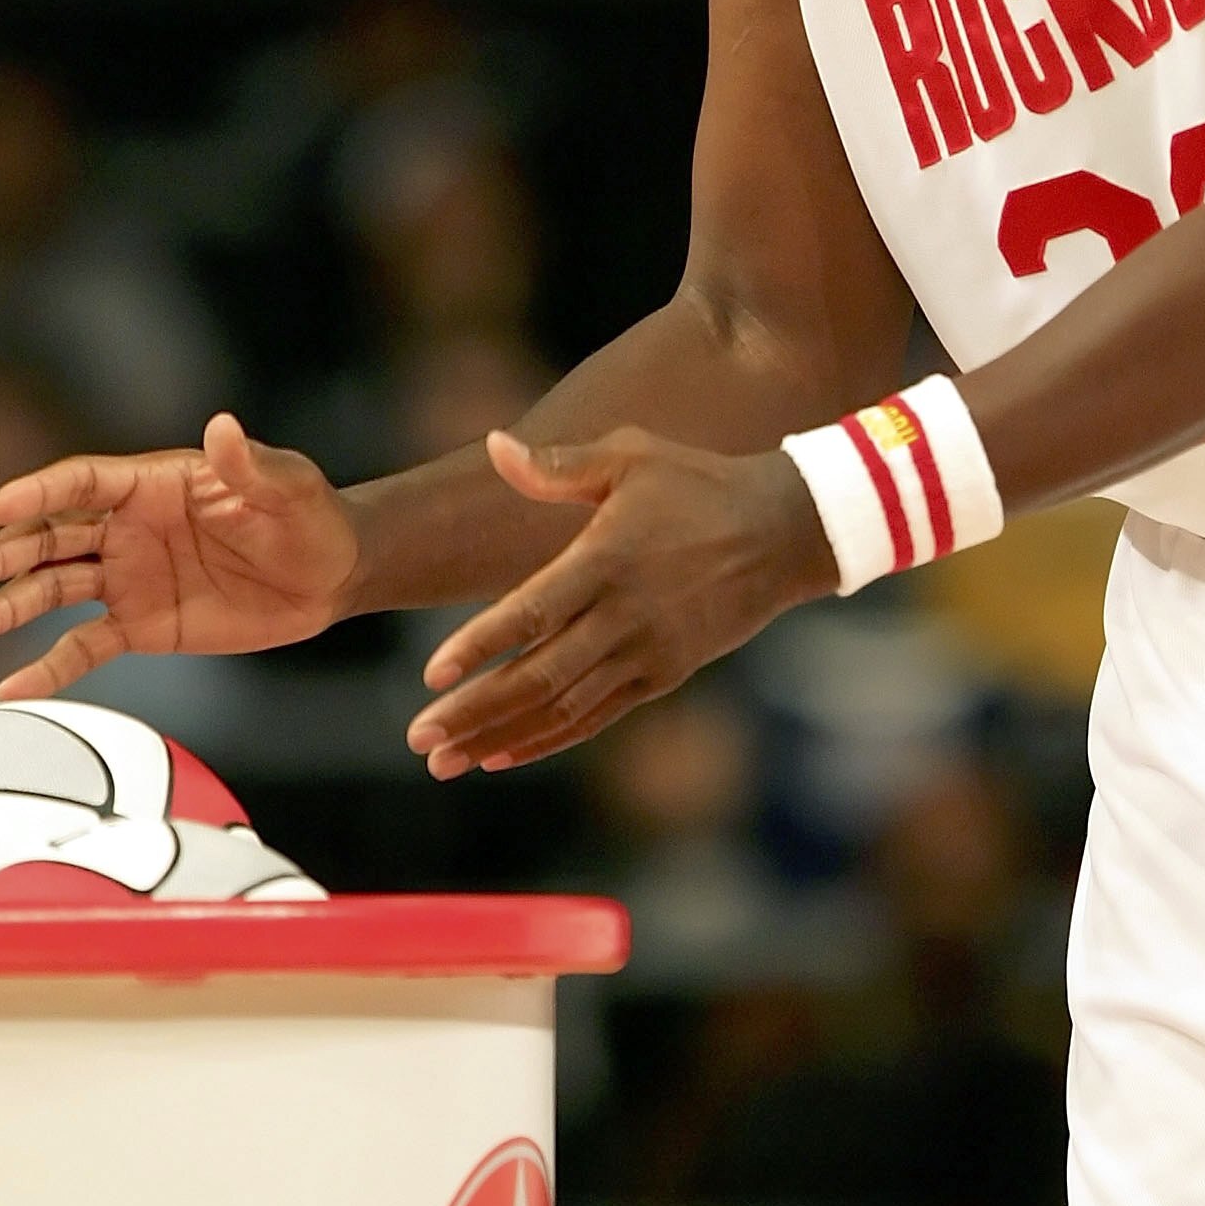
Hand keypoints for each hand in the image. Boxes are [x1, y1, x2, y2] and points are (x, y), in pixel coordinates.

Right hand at [0, 412, 360, 697]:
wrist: (330, 576)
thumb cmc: (310, 517)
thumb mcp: (289, 488)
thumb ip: (251, 465)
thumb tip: (223, 427)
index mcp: (152, 483)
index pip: (82, 482)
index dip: (38, 493)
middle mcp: (127, 528)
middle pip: (51, 537)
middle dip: (2, 552)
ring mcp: (128, 577)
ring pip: (53, 589)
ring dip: (7, 605)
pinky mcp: (141, 625)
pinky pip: (85, 647)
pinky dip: (49, 668)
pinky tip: (10, 688)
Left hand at [407, 426, 835, 775]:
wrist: (786, 533)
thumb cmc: (700, 485)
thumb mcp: (632, 456)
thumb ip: (558, 464)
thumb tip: (494, 444)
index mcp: (608, 560)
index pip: (534, 613)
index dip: (481, 647)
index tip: (430, 677)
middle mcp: (625, 617)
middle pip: (540, 677)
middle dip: (474, 711)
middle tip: (418, 739)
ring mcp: (647, 653)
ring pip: (563, 708)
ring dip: (500, 736)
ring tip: (443, 761)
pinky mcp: (663, 675)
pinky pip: (597, 717)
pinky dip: (547, 740)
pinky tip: (500, 756)